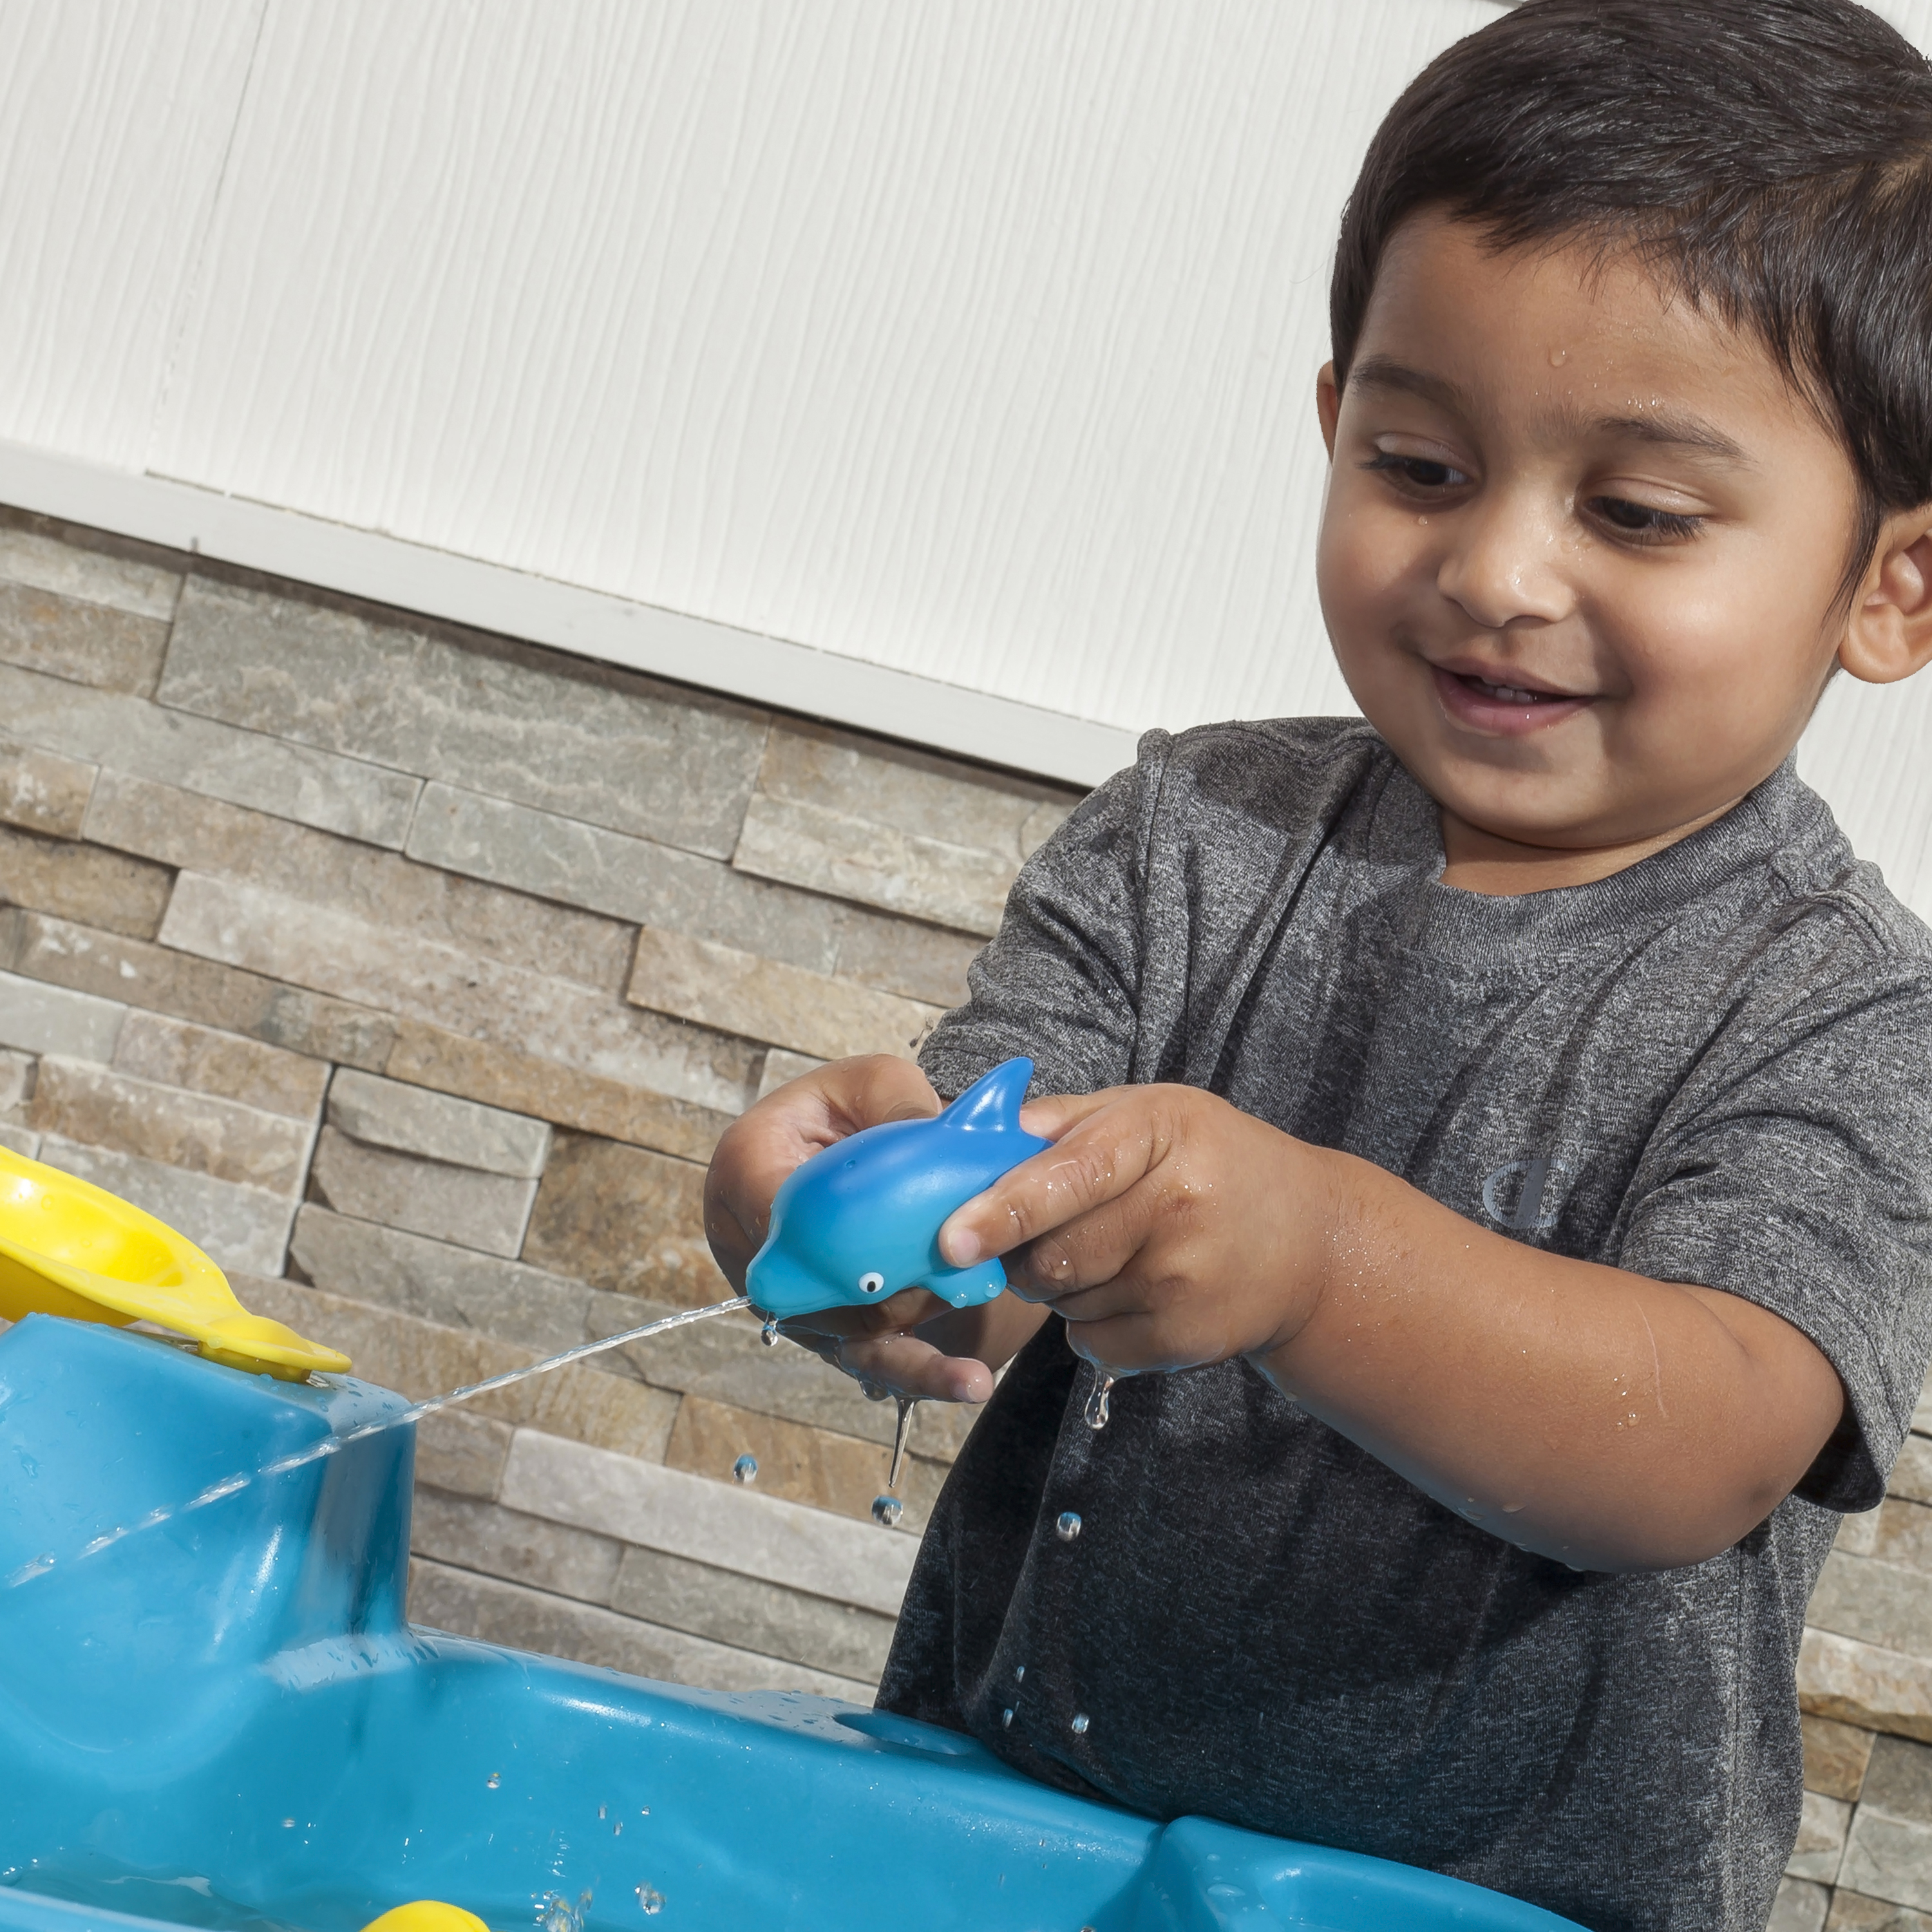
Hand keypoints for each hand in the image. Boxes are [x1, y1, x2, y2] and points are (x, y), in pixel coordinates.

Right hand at [703, 1055, 1014, 1402]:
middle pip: (815, 1288)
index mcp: (747, 1166)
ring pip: (845, 1331)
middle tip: (960, 1289)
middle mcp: (750, 1242)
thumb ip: (897, 1102)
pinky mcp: (820, 1325)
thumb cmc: (852, 1108)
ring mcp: (783, 1293)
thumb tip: (925, 1135)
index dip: (838, 1235)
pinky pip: (865, 1357)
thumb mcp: (874, 1081)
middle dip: (889, 1292)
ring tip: (973, 1373)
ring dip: (913, 1338)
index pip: (779, 1211)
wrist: (844, 1145)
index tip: (907, 1240)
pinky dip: (918, 1373)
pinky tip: (967, 1383)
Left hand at [938, 1084, 1339, 1375]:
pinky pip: (1090, 1343)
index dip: (1005, 1209)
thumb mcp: (1151, 1115)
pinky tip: (1139, 1292)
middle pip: (1050, 1253)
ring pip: (1064, 1301)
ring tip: (1119, 1253)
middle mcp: (1176, 1207)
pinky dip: (1093, 1324)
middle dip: (1026, 1250)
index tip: (952, 1239)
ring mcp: (1184, 1281)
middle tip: (1054, 1231)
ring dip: (1064, 1285)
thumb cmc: (1210, 1165)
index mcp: (1159, 1133)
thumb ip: (1062, 1122)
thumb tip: (975, 1137)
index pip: (1068, 1175)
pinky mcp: (1185, 1340)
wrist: (1311, 1244)